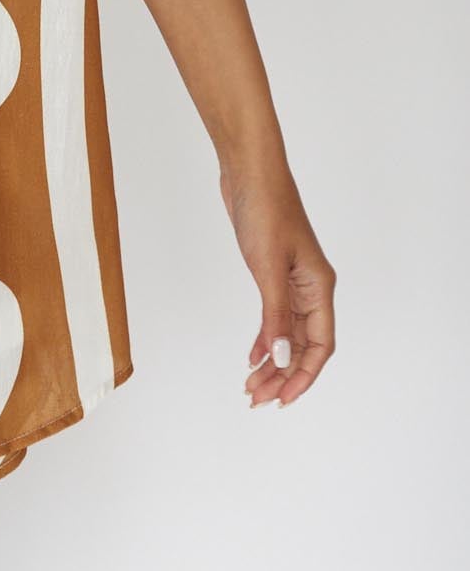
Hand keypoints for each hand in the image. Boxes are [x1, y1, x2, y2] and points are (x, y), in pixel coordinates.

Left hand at [221, 165, 336, 410]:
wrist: (249, 172)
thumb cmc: (265, 210)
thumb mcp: (268, 266)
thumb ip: (275, 314)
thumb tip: (280, 357)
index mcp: (319, 287)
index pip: (321, 344)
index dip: (303, 375)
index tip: (283, 399)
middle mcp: (311, 288)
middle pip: (303, 344)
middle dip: (283, 375)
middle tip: (256, 398)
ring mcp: (292, 281)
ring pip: (287, 333)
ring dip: (271, 361)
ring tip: (251, 385)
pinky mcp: (273, 272)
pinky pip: (274, 316)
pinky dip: (265, 337)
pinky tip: (252, 356)